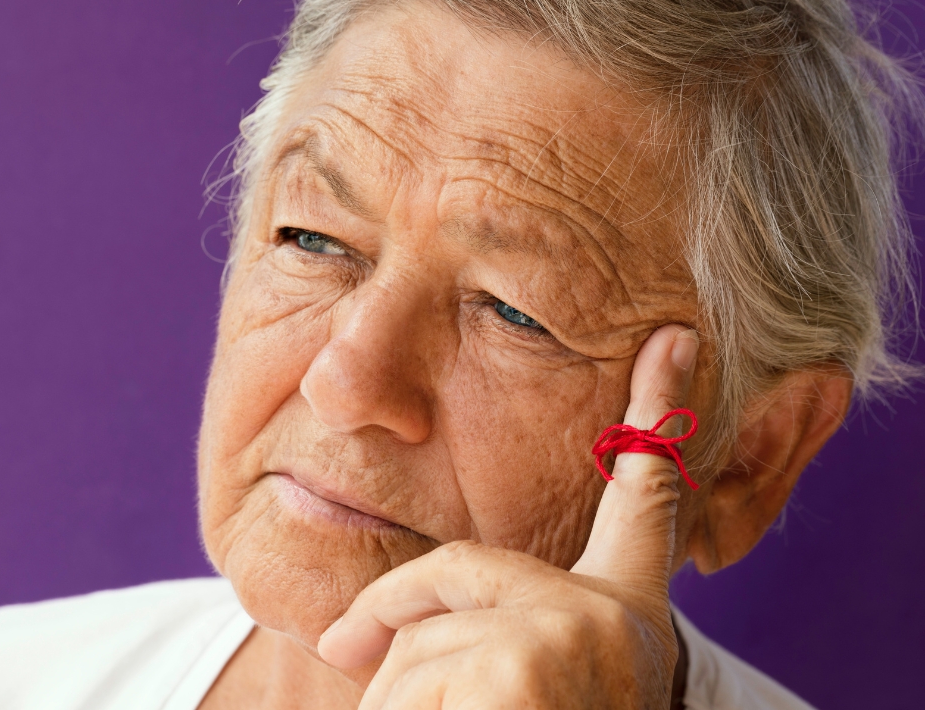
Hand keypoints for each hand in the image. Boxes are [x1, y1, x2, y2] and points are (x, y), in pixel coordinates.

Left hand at [317, 324, 699, 708]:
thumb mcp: (517, 688)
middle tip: (341, 652)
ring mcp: (568, 638)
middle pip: (450, 577)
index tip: (674, 342)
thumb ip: (464, 634)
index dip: (662, 417)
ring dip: (386, 705)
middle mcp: (606, 616)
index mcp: (618, 612)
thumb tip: (345, 638)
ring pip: (413, 647)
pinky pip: (402, 685)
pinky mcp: (523, 665)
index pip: (646, 503)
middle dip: (386, 624)